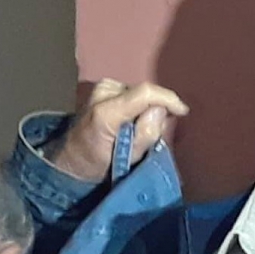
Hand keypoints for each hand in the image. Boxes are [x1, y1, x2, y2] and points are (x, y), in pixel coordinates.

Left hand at [50, 79, 189, 180]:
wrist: (71, 160)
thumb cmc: (96, 166)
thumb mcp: (124, 161)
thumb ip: (144, 136)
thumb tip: (160, 112)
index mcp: (106, 112)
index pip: (145, 93)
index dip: (168, 99)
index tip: (183, 112)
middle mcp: (102, 93)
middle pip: (143, 94)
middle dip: (155, 110)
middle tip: (152, 133)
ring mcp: (102, 88)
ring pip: (138, 93)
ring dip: (145, 109)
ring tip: (138, 130)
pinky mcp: (103, 87)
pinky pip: (131, 93)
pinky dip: (136, 106)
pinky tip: (130, 122)